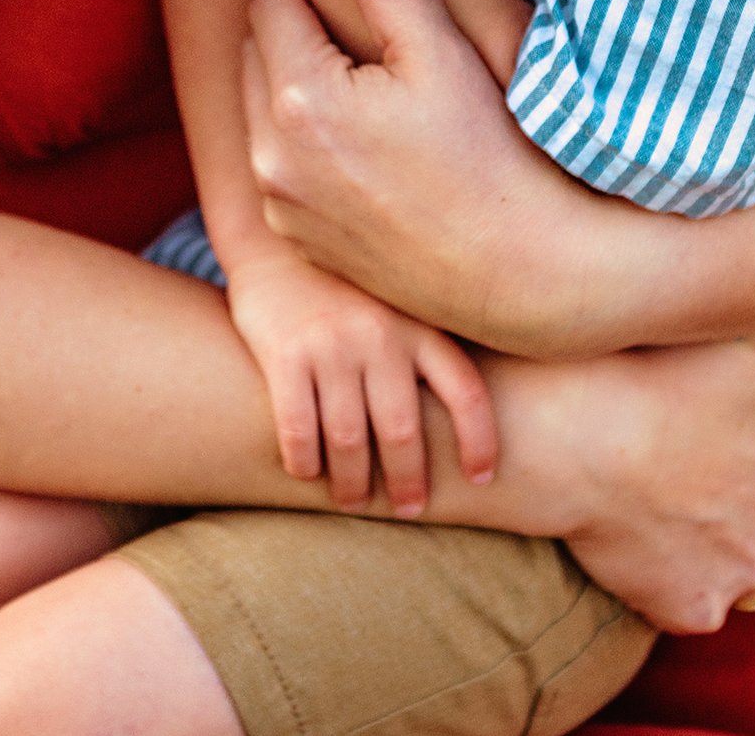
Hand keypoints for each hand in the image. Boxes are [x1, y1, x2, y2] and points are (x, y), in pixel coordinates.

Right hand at [224, 251, 498, 514]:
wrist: (273, 245)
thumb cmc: (345, 289)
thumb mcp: (398, 302)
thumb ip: (426, 346)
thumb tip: (463, 414)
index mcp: (418, 324)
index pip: (465, 392)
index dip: (479, 442)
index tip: (481, 478)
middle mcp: (381, 335)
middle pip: (404, 430)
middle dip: (408, 481)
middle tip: (410, 508)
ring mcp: (332, 345)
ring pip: (349, 438)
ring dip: (352, 483)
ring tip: (352, 500)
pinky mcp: (285, 354)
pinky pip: (299, 427)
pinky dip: (304, 461)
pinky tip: (306, 473)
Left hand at [237, 0, 586, 353]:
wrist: (523, 273)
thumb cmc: (495, 155)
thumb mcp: (443, 51)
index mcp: (301, 99)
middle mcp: (270, 156)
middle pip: (256, 51)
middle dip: (297, 30)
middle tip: (367, 33)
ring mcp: (279, 204)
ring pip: (262, 110)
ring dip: (296, 85)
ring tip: (370, 86)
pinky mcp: (294, 240)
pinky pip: (279, 166)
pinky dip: (303, 143)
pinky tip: (366, 145)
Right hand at [488, 342, 754, 633]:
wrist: (566, 434)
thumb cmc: (639, 367)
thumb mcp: (736, 332)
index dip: (746, 433)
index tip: (699, 419)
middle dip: (734, 488)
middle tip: (669, 458)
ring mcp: (751, 563)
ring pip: (738, 555)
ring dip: (706, 537)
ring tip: (647, 500)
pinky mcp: (702, 606)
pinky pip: (693, 600)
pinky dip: (670, 581)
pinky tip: (633, 541)